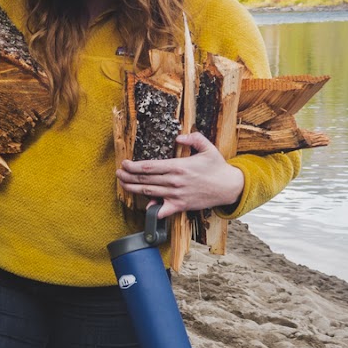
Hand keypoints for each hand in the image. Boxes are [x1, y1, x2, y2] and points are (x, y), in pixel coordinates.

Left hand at [117, 131, 244, 218]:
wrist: (229, 187)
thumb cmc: (217, 167)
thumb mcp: (207, 147)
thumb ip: (193, 138)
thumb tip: (179, 136)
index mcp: (178, 166)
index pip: (149, 167)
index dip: (133, 166)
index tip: (124, 164)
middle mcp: (174, 181)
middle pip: (145, 180)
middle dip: (128, 176)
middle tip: (118, 173)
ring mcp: (176, 195)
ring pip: (149, 193)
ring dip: (133, 189)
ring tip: (123, 184)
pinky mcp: (180, 206)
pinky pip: (163, 210)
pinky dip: (153, 210)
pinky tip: (145, 207)